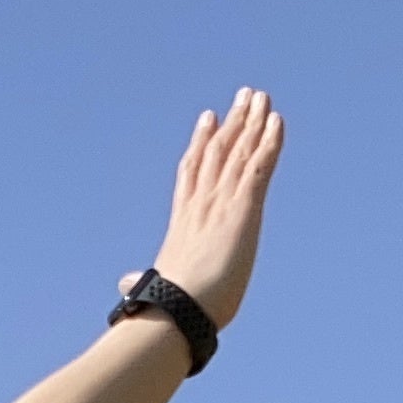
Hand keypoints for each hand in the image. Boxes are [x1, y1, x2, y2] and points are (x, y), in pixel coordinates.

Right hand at [142, 88, 286, 334]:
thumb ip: (141, 279)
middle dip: (232, 122)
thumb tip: (124, 285)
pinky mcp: (243, 208)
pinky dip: (270, 142)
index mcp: (183, 217)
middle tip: (245, 97)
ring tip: (261, 97)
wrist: (178, 306)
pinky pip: (260, 165)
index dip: (202, 141)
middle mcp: (202, 201)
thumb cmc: (165, 305)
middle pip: (219, 150)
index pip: (193, 170)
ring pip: (240, 151)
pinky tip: (277, 121)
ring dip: (253, 121)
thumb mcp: (155, 285)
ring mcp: (221, 201)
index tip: (209, 118)